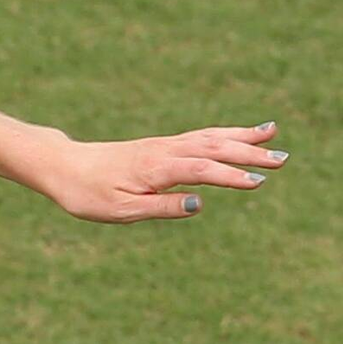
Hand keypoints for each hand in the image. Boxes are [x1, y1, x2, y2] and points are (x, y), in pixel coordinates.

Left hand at [38, 120, 285, 222]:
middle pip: (210, 147)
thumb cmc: (86, 193)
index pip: (199, 170)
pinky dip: (221, 134)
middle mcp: (161, 151)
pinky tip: (238, 136)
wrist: (60, 165)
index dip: (229, 176)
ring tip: (272, 133)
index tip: (258, 182)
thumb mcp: (120, 210)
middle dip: (247, 152)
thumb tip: (198, 204)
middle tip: (283, 158)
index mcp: (153, 168)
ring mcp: (161, 146)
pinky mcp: (159, 146)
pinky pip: (197, 137)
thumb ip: (160, 207)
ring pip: (207, 137)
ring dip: (240, 137)